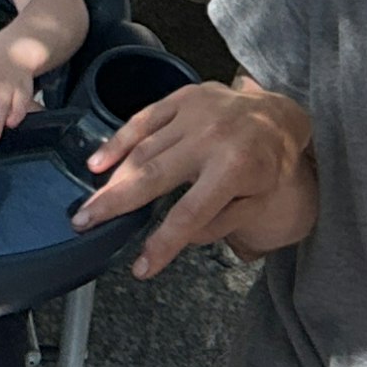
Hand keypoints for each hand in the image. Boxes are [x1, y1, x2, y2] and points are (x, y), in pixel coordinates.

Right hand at [74, 80, 310, 276]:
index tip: (141, 268)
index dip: (163, 243)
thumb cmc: (269, 165)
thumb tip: (181, 238)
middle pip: (153, 177)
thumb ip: (221, 223)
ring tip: (89, 204)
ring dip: (112, 178)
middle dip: (114, 204)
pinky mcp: (184, 97)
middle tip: (84, 224)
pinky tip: (98, 162)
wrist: (281, 114)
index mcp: (234, 168)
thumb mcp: (259, 202)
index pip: (190, 213)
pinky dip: (118, 141)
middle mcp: (211, 137)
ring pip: (143, 150)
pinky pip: (144, 119)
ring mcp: (195, 113)